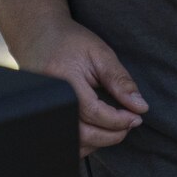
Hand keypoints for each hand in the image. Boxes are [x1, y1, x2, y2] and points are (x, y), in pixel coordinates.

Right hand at [11, 17, 147, 156]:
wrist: (36, 34)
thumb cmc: (68, 41)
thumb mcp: (99, 53)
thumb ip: (120, 80)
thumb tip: (140, 107)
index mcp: (64, 82)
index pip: (95, 113)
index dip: (120, 119)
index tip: (136, 117)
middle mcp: (49, 100)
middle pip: (83, 134)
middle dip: (112, 134)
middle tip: (128, 123)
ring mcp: (42, 111)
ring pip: (73, 143)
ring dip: (98, 140)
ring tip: (113, 125)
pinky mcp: (41, 117)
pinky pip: (63, 140)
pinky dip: (83, 141)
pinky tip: (95, 127)